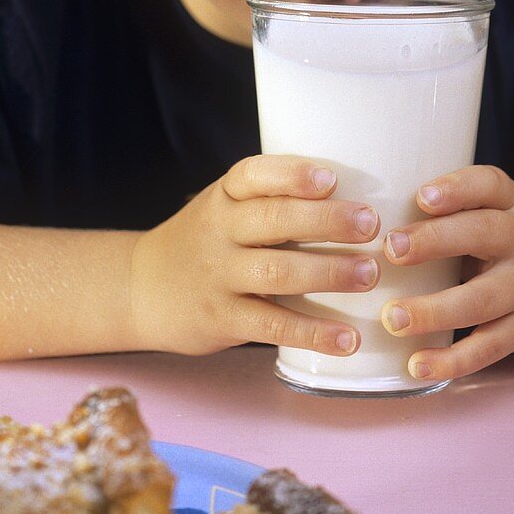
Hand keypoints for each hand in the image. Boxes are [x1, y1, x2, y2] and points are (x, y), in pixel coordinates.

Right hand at [128, 154, 379, 355]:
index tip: (331, 178)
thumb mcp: (226, 207)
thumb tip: (356, 197)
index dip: (292, 175)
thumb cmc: (208, 240)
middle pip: (274, 221)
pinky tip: (348, 339)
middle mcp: (219, 231)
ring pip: (277, 272)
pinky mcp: (222, 320)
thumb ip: (274, 200)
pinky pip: (272, 326)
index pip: (254, 174)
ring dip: (328, 273)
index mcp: (225, 195)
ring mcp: (218, 276)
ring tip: (369, 275)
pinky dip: (313, 333)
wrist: (142, 288)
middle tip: (371, 225)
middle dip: (327, 222)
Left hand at [379, 164, 513, 381]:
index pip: (490, 184)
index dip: (456, 188)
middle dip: (435, 240)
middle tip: (391, 249)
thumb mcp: (494, 215)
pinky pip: (488, 347)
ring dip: (434, 310)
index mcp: (512, 203)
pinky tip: (417, 365)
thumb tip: (366, 217)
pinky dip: (452, 359)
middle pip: (483, 234)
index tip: (421, 196)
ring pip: (481, 298)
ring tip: (392, 318)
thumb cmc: (506, 246)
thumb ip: (450, 212)